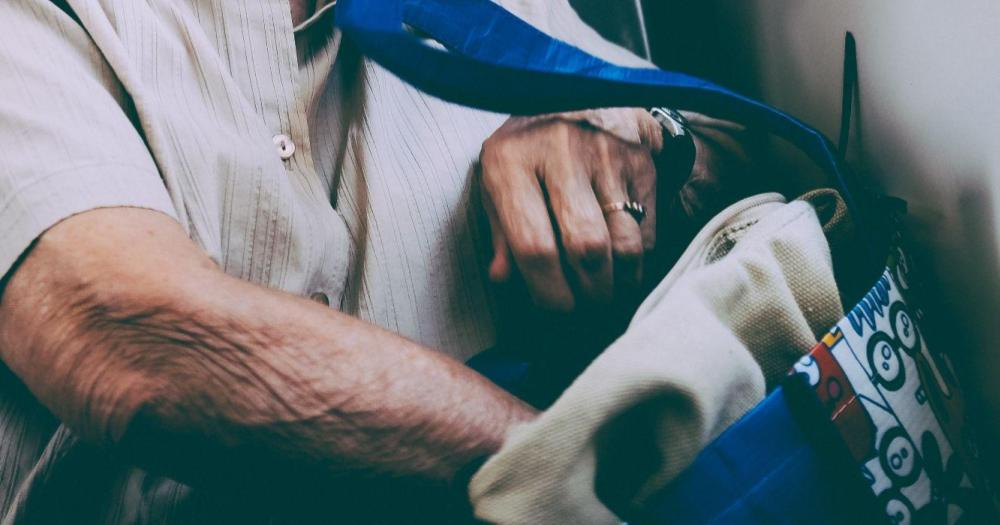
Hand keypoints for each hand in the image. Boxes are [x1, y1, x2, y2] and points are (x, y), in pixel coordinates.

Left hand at [480, 112, 660, 310]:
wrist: (579, 91)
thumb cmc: (527, 150)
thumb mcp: (497, 181)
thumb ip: (500, 232)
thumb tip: (503, 279)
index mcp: (510, 161)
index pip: (534, 246)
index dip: (548, 293)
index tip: (556, 310)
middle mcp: (559, 153)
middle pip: (585, 249)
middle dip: (589, 295)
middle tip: (585, 310)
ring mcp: (605, 155)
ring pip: (623, 245)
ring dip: (618, 285)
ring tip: (607, 294)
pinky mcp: (640, 161)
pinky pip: (647, 231)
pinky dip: (638, 262)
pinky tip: (624, 268)